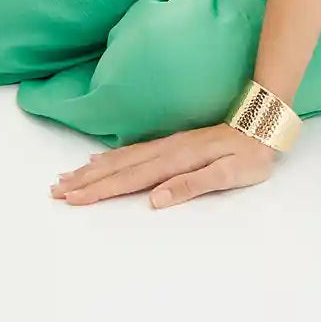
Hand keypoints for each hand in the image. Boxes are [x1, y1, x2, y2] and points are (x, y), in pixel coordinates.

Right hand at [50, 122, 276, 207]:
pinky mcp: (173, 143)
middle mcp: (167, 149)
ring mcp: (169, 144)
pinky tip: (100, 159)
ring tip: (68, 176)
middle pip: (119, 167)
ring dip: (94, 168)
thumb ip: (192, 185)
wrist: (265, 122)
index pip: (131, 178)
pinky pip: (134, 151)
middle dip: (86, 180)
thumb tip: (156, 199)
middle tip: (55, 190)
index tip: (72, 199)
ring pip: (123, 157)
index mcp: (177, 159)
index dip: (100, 190)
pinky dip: (112, 157)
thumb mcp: (230, 173)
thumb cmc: (251, 154)